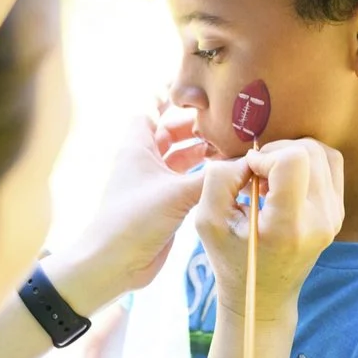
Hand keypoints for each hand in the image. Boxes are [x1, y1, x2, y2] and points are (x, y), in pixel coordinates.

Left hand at [50, 99, 210, 304]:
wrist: (114, 264)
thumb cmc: (133, 221)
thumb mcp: (175, 193)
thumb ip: (211, 177)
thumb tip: (244, 164)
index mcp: (138, 146)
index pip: (152, 109)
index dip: (172, 99)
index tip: (198, 93)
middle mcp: (144, 161)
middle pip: (171, 132)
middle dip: (196, 127)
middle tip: (225, 122)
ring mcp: (154, 183)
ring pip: (180, 158)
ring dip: (202, 152)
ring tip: (230, 146)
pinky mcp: (163, 205)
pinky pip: (185, 182)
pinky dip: (202, 176)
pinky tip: (223, 174)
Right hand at [192, 137, 345, 322]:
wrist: (263, 294)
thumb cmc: (231, 259)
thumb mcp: (208, 222)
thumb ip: (219, 179)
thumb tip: (250, 157)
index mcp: (288, 227)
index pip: (293, 160)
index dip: (266, 155)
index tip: (249, 172)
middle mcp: (319, 221)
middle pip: (308, 150)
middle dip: (276, 152)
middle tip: (257, 175)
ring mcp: (333, 217)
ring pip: (322, 152)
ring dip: (291, 154)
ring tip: (270, 178)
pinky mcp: (338, 212)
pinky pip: (330, 164)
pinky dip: (306, 161)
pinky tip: (285, 180)